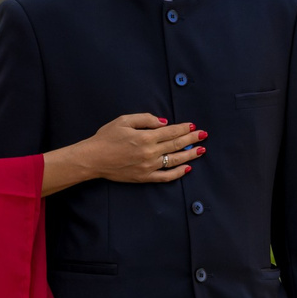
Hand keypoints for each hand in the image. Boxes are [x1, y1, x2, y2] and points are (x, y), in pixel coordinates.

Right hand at [42, 112, 204, 194]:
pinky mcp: (144, 178)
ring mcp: (148, 167)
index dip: (184, 128)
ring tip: (201, 150)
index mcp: (145, 137)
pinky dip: (178, 173)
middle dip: (192, 139)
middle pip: (176, 145)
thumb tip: (164, 122)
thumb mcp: (124, 120)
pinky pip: (165, 177)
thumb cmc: (106, 137)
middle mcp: (150, 153)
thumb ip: (146, 119)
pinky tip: (187, 168)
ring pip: (175, 161)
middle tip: (203, 135)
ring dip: (190, 155)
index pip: (171, 132)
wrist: (93, 159)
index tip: (193, 125)